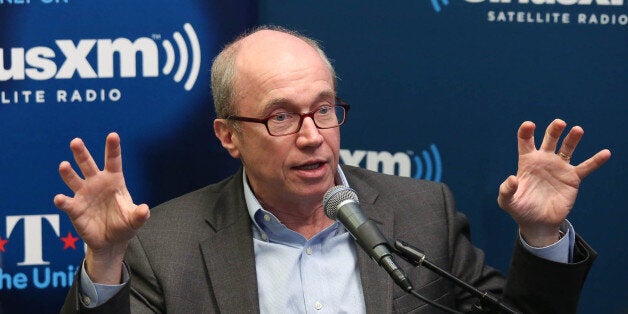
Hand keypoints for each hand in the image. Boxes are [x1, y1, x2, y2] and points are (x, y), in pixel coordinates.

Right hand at [54, 133, 149, 283]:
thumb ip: (140, 215)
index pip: (113, 161)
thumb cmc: (124, 225)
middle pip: (88, 164)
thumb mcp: (135, 221)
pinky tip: (60, 198)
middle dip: (81, 153)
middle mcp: (96, 183)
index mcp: (114, 181)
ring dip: (68, 172)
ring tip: (64, 165)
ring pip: (73, 179)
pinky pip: (67, 202)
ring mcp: (84, 194)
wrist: (110, 241)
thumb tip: (145, 209)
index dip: (113, 148)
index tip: (113, 135)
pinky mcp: (74, 208)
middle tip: (76, 141)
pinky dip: (62, 200)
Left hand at [497, 119, 610, 246]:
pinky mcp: (572, 178)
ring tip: (577, 130)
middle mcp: (544, 160)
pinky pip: (586, 167)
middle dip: (554, 130)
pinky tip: (605, 153)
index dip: (526, 131)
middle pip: (549, 139)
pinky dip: (596, 161)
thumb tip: (512, 179)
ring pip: (567, 148)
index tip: (529, 125)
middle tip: (559, 123)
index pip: (526, 141)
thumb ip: (506, 190)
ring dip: (572, 138)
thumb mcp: (507, 201)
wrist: (538, 223)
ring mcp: (559, 168)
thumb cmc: (520, 209)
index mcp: (527, 161)